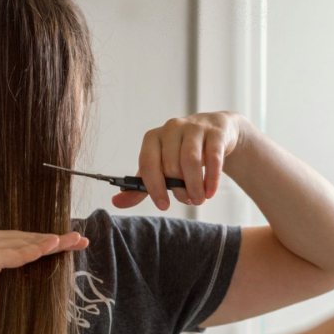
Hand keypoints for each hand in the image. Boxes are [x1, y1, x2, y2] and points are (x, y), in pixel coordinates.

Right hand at [0, 228, 88, 316]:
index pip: (20, 239)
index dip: (44, 241)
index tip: (65, 242)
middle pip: (29, 237)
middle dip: (57, 239)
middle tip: (82, 239)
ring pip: (26, 242)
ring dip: (53, 242)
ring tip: (76, 241)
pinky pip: (13, 255)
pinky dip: (33, 250)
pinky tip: (51, 248)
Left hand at [112, 111, 250, 210]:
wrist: (217, 131)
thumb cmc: (183, 152)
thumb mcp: (162, 167)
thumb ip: (141, 186)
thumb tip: (116, 202)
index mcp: (153, 138)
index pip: (147, 163)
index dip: (154, 187)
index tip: (163, 205)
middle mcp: (171, 129)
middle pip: (171, 165)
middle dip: (179, 190)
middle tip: (188, 201)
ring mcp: (194, 128)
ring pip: (190, 161)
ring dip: (194, 186)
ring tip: (199, 199)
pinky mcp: (215, 132)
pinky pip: (212, 158)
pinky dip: (211, 179)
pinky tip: (210, 192)